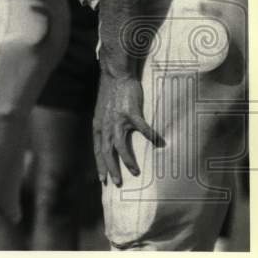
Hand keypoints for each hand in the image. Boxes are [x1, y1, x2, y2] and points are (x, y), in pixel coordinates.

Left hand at [92, 72, 162, 186]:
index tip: (102, 180)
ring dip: (127, 159)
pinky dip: (151, 136)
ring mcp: (118, 119)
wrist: (115, 75)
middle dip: (111, 168)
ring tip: (135, 171)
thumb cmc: (112, 94)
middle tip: (117, 183)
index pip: (97, 149)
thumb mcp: (103, 113)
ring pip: (120, 145)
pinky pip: (143, 128)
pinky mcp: (130, 112)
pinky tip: (160, 143)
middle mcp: (106, 125)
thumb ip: (106, 126)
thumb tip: (110, 139)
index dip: (100, 165)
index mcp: (99, 126)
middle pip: (106, 151)